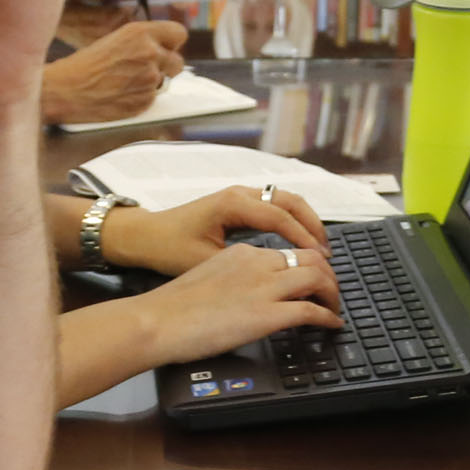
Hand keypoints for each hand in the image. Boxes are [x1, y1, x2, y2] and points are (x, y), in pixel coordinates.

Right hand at [38, 20, 187, 124]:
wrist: (67, 90)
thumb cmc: (84, 64)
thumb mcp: (115, 39)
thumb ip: (142, 41)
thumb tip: (161, 48)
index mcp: (141, 33)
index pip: (179, 34)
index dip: (172, 43)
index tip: (165, 48)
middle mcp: (150, 53)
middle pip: (178, 61)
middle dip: (165, 66)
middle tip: (144, 69)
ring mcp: (149, 79)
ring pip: (165, 82)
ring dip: (151, 83)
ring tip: (126, 82)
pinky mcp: (145, 101)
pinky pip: (153, 99)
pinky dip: (141, 98)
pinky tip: (121, 94)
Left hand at [103, 183, 325, 275]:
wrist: (142, 236)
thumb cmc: (168, 248)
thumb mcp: (205, 261)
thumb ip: (242, 266)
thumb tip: (276, 277)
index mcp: (232, 204)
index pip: (280, 216)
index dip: (303, 237)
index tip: (321, 258)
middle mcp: (239, 193)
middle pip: (290, 201)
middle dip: (313, 225)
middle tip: (328, 254)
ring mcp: (239, 195)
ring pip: (284, 200)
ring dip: (304, 221)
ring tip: (319, 248)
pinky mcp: (236, 203)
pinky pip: (274, 205)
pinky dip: (291, 220)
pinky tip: (298, 242)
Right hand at [118, 242, 343, 365]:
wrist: (157, 320)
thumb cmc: (171, 308)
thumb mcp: (206, 279)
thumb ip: (231, 281)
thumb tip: (243, 297)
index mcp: (241, 253)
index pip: (286, 252)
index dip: (306, 264)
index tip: (311, 278)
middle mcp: (257, 264)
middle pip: (310, 257)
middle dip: (328, 274)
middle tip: (331, 292)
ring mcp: (264, 288)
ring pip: (318, 277)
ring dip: (333, 293)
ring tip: (334, 308)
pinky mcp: (267, 314)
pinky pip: (311, 311)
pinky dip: (327, 317)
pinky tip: (331, 325)